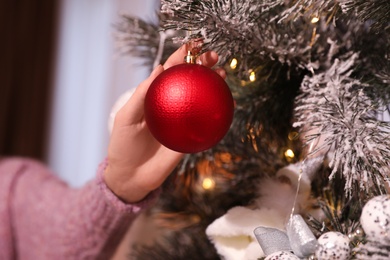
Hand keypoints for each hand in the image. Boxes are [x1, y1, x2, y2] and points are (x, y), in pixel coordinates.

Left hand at [104, 45, 224, 202]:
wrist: (131, 177)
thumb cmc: (123, 145)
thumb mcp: (126, 117)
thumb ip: (141, 94)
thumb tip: (158, 68)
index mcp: (155, 97)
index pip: (169, 72)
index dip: (180, 57)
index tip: (193, 46)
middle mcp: (171, 106)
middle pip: (189, 81)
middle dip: (202, 65)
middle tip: (213, 57)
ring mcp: (183, 121)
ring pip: (201, 99)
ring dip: (213, 84)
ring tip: (223, 74)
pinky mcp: (191, 137)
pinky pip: (206, 123)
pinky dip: (217, 113)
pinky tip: (227, 104)